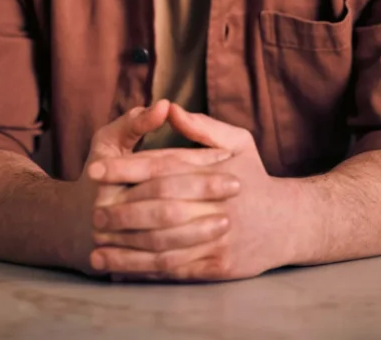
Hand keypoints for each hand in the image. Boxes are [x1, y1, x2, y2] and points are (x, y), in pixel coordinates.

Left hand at [88, 104, 295, 280]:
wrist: (289, 223)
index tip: (95, 169)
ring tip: (96, 247)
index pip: (163, 167)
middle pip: (160, 206)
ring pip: (164, 244)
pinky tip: (121, 270)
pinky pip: (176, 270)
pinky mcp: (218, 267)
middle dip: (121, 210)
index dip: (126, 168)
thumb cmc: (255, 177)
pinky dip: (146, 271)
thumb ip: (203, 127)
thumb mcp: (238, 142)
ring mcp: (218, 239)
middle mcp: (217, 205)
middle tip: (91, 211)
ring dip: (127, 249)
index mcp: (216, 171)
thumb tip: (168, 108)